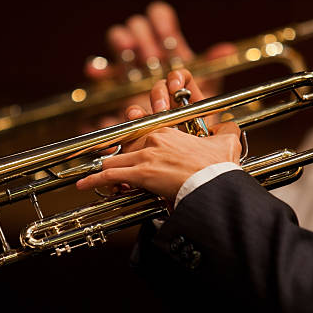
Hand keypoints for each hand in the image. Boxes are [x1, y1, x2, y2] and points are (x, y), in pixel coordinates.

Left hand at [76, 70, 241, 202]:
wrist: (215, 184)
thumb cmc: (219, 167)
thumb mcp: (225, 143)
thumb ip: (225, 131)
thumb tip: (229, 127)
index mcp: (169, 131)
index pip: (140, 130)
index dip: (131, 140)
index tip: (127, 147)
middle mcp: (153, 140)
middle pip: (124, 146)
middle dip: (116, 158)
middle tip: (110, 167)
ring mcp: (145, 156)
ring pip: (114, 159)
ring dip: (104, 169)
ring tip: (91, 178)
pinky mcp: (141, 174)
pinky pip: (109, 175)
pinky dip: (93, 180)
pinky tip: (83, 185)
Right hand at [83, 1, 236, 128]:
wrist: (170, 144)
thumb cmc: (189, 116)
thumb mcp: (204, 92)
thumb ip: (212, 70)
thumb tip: (226, 50)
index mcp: (168, 48)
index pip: (159, 18)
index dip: (161, 22)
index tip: (167, 40)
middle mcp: (147, 53)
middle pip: (138, 27)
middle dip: (145, 38)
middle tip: (151, 56)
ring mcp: (129, 67)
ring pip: (119, 39)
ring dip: (124, 42)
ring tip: (130, 53)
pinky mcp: (114, 87)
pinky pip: (101, 71)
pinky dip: (98, 69)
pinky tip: (97, 73)